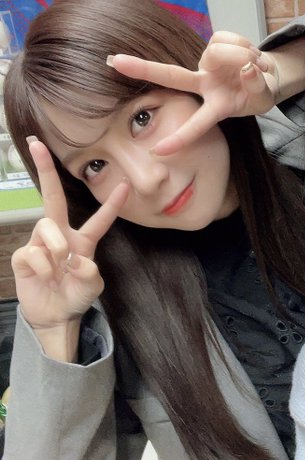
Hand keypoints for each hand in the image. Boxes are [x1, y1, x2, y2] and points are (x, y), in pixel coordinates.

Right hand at [11, 139, 127, 336]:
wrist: (55, 315)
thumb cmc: (76, 296)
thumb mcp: (92, 286)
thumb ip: (90, 273)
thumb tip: (75, 260)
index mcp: (83, 240)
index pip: (100, 219)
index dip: (112, 204)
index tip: (125, 184)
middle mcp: (60, 235)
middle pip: (53, 198)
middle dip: (46, 170)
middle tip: (37, 144)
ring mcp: (40, 243)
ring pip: (46, 228)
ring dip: (56, 248)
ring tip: (59, 270)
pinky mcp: (23, 255)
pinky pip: (34, 252)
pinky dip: (43, 267)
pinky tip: (45, 277)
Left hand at [109, 31, 275, 155]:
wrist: (266, 75)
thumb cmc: (258, 93)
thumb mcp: (262, 98)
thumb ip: (256, 86)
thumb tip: (247, 68)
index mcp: (215, 106)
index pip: (196, 124)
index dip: (180, 138)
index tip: (158, 151)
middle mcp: (204, 84)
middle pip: (173, 75)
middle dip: (145, 68)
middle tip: (115, 62)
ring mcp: (207, 64)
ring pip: (219, 51)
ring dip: (244, 55)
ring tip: (258, 65)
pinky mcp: (213, 44)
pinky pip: (227, 38)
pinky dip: (244, 43)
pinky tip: (251, 54)